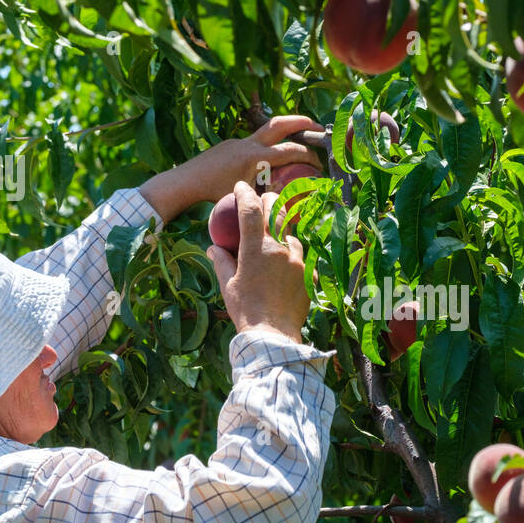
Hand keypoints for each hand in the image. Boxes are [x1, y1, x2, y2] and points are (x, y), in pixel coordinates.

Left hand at [139, 115, 322, 221]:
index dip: (309, 156)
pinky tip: (270, 157)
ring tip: (299, 134)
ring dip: (285, 129)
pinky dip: (269, 143)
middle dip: (301, 122)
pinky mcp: (231, 144)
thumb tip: (289, 203)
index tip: (320, 165)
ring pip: (267, 129)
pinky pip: (255, 140)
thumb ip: (267, 198)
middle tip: (317, 126)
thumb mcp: (246, 199)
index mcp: (256, 158)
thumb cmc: (212, 195)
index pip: (291, 151)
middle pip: (281, 124)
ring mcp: (238, 141)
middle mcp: (248, 144)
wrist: (184, 183)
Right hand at [207, 181, 309, 342]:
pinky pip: (301, 254)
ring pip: (291, 232)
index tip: (240, 187)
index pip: (250, 209)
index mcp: (256, 248)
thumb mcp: (228, 286)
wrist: (274, 335)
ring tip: (273, 236)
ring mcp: (298, 259)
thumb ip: (221, 262)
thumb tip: (213, 248)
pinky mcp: (309, 272)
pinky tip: (286, 260)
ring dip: (281, 229)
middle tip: (261, 200)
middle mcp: (280, 248)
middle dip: (268, 198)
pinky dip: (291, 252)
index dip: (244, 192)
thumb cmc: (246, 311)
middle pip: (277, 209)